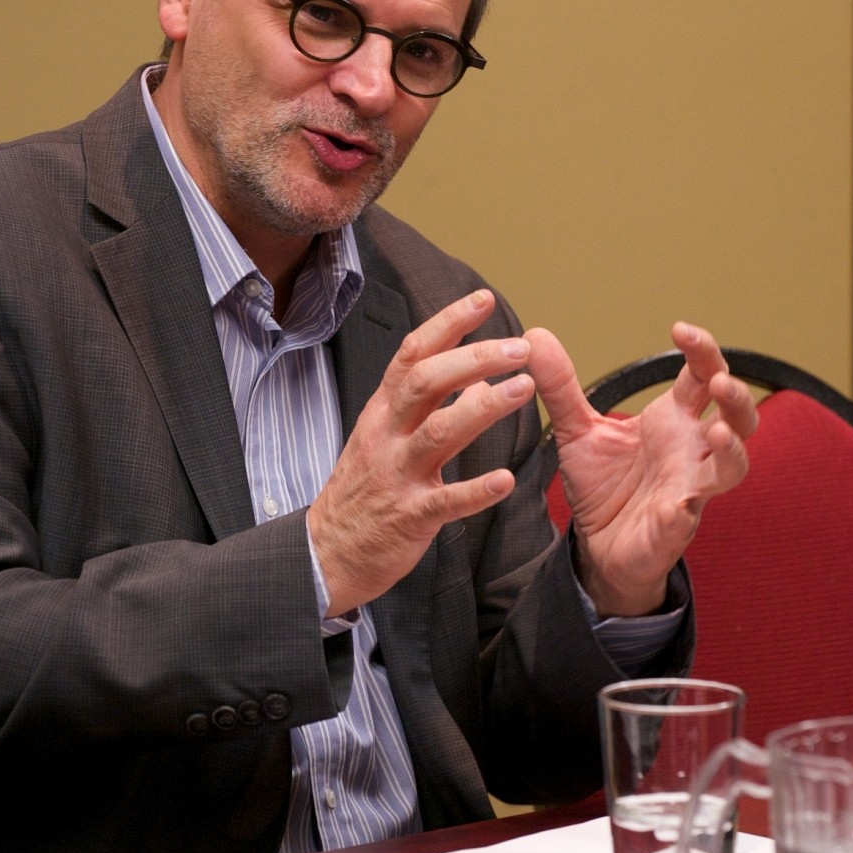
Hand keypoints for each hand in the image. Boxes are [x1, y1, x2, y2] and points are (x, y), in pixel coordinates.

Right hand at [308, 290, 534, 616]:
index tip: (483, 300)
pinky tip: (506, 480)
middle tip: (519, 347)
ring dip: (484, 407)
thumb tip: (479, 377)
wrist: (328, 551)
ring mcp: (397, 474)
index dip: (448, 323)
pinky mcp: (410, 516)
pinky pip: (446, 501)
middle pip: (426, 382)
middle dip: (474, 358)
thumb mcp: (385, 435)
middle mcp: (387, 434)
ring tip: (524, 389)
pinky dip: (477, 490)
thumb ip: (427, 404)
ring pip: (438, 431)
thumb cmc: (364, 489)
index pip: (414, 353)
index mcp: (383, 410)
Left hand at [527, 322, 757, 616]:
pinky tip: (676, 505)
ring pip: (733, 466)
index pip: (704, 375)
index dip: (702, 350)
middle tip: (718, 380)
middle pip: (738, 416)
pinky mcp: (674, 527)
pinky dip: (683, 511)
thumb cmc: (601, 484)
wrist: (596, 544)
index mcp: (674, 419)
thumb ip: (560, 387)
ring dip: (732, 448)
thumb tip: (536, 335)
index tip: (680, 329)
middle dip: (736, 396)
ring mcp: (690, 488)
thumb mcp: (577, 430)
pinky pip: (687, 518)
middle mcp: (692, 449)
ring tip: (716, 431)